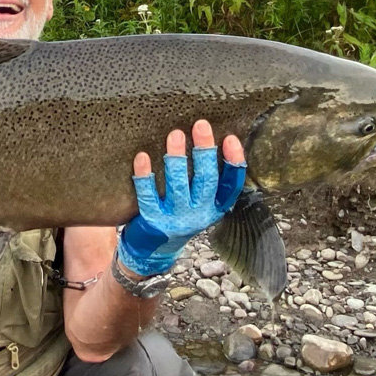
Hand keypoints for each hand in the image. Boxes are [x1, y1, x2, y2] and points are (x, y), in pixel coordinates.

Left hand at [117, 120, 245, 276]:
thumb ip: (205, 180)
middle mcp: (198, 215)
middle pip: (206, 181)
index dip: (233, 162)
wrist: (154, 250)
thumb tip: (208, 138)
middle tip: (201, 125)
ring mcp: (175, 219)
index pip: (232, 185)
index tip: (230, 138)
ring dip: (177, 159)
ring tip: (175, 135)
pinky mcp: (152, 221)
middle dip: (205, 152)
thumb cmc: (179, 216)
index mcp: (214, 208)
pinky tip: (142, 156)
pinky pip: (148, 195)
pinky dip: (145, 176)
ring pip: (179, 186)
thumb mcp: (200, 204)